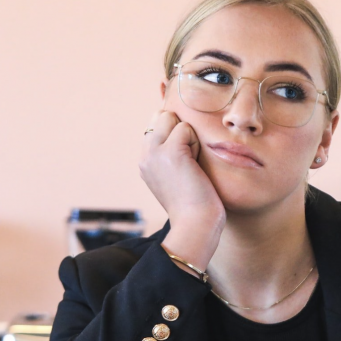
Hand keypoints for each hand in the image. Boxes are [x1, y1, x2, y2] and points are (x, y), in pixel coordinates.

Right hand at [139, 110, 224, 266]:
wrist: (195, 224)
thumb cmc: (194, 204)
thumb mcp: (175, 175)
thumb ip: (171, 153)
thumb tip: (182, 128)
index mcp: (145, 160)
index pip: (156, 124)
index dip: (175, 133)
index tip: (184, 161)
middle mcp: (144, 155)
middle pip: (162, 116)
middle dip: (180, 130)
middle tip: (188, 161)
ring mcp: (154, 152)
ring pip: (172, 119)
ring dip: (189, 137)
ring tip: (191, 165)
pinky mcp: (169, 151)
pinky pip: (185, 128)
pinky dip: (196, 143)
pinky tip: (194, 166)